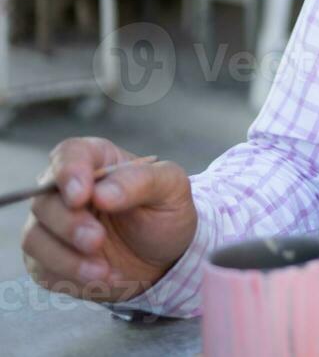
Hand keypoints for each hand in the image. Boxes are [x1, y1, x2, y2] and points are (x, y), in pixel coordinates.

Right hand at [22, 137, 196, 302]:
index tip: (81, 196)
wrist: (164, 258)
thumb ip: (141, 181)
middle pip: (44, 200)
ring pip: (34, 237)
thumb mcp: (171, 188)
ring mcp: (52, 225)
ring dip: (66, 257)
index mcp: (96, 160)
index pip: (69, 153)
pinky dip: (71, 276)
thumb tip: (102, 193)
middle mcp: (65, 190)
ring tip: (103, 269)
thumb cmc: (164, 213)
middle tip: (96, 240)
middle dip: (69, 223)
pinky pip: (42, 268)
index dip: (69, 172)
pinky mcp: (47, 259)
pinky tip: (103, 278)